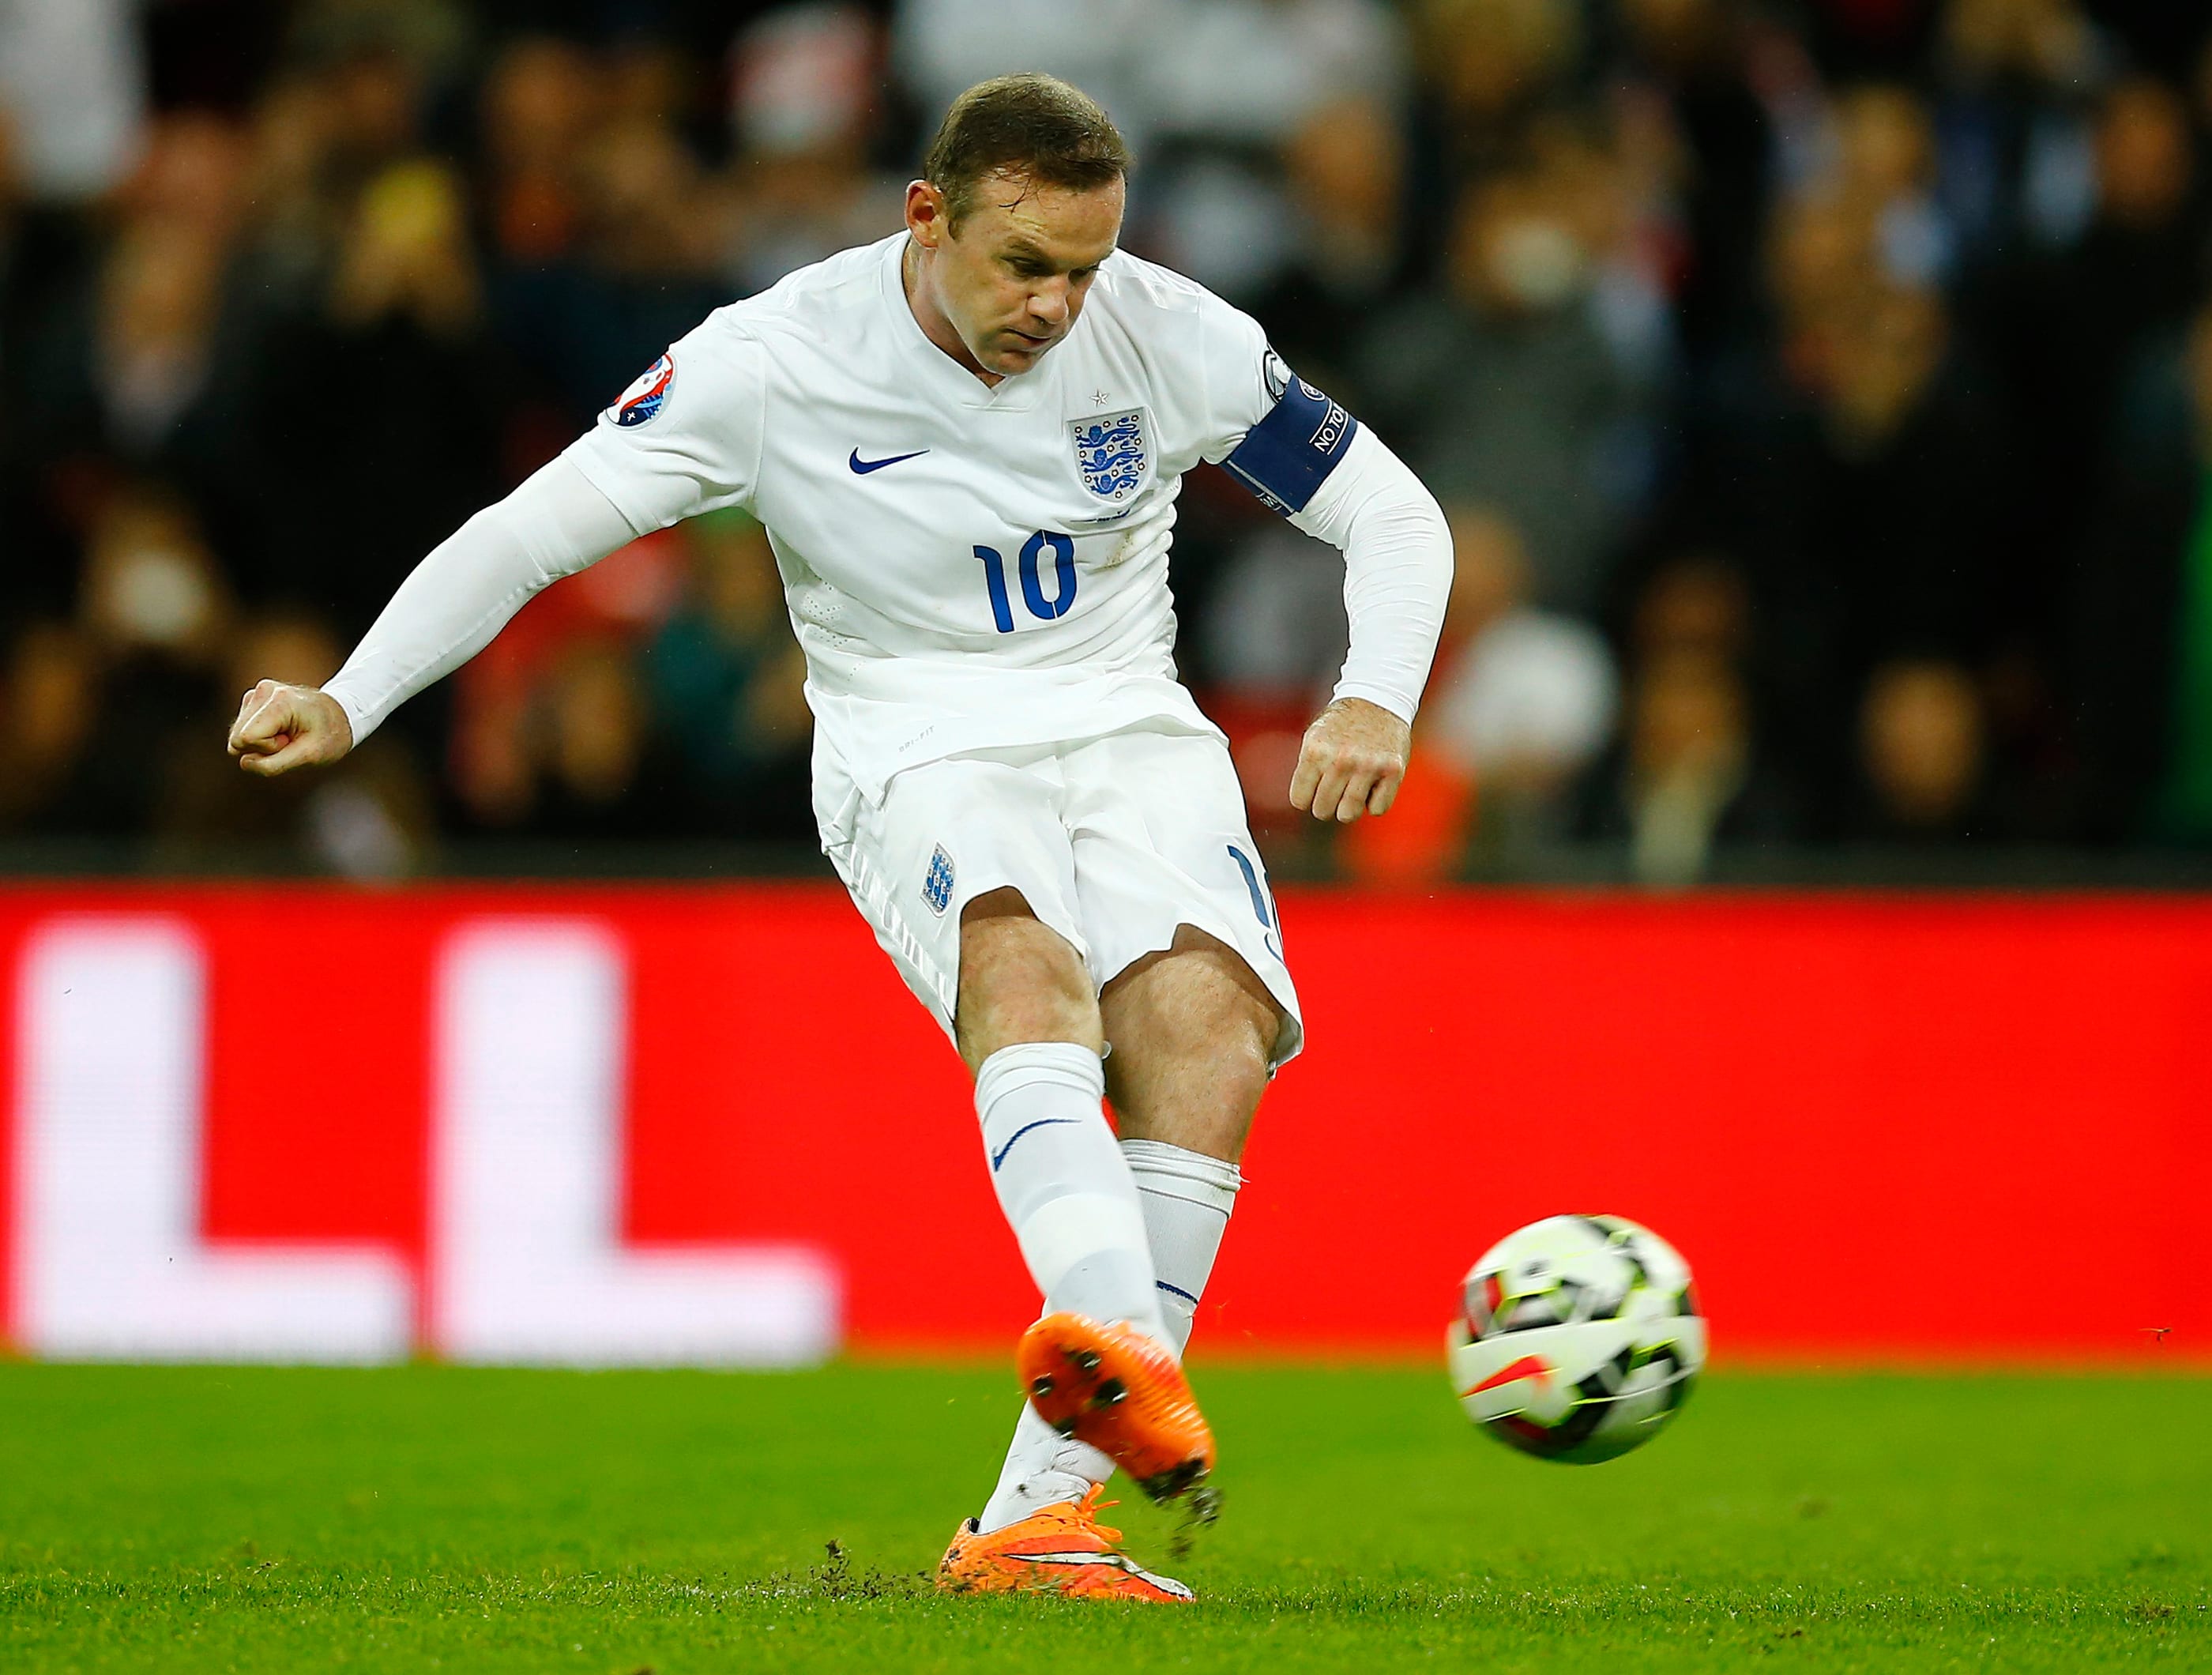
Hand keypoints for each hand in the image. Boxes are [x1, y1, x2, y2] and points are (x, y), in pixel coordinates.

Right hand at [227, 682, 355, 776]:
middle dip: (263, 746)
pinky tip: (283, 728)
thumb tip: (244, 762)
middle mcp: (263, 691)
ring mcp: (257, 693)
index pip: (244, 739)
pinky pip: (242, 730)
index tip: (290, 742)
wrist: (342, 714)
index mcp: (279, 702)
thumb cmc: (330, 736)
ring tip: (289, 733)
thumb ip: (273, 765)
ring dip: (262, 741)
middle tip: (291, 739)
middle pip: (237, 738)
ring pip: (237, 735)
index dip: (266, 749)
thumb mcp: (309, 757)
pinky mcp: (254, 699)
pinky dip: (261, 735)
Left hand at [1289, 696, 1411, 822]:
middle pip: (1322, 810)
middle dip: (1326, 805)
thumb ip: (1306, 769)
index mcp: (1315, 750)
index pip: (1299, 800)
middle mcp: (1340, 759)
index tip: (1314, 789)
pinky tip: (1373, 785)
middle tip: (1334, 790)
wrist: (1378, 699)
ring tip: (1352, 789)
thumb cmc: (1343, 724)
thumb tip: (1304, 804)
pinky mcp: (1393, 770)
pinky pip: (1378, 809)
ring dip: (1349, 807)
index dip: (1307, 797)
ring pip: (1348, 814)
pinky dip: (1375, 803)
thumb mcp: (1314, 738)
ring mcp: (1368, 765)